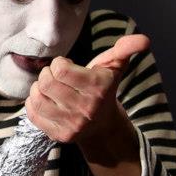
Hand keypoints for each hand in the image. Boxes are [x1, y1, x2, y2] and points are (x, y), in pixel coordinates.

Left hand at [25, 34, 149, 146]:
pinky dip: (32, 103)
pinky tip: (43, 100)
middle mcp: (86, 108)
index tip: (64, 65)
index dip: (58, 63)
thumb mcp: (115, 66)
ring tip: (47, 87)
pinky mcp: (60, 136)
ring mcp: (73, 124)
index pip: (61, 70)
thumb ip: (125, 49)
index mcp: (99, 87)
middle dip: (46, 74)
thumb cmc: (104, 89)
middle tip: (53, 75)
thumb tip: (144, 40)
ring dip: (37, 88)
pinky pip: (33, 114)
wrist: (103, 126)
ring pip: (37, 98)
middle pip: (46, 83)